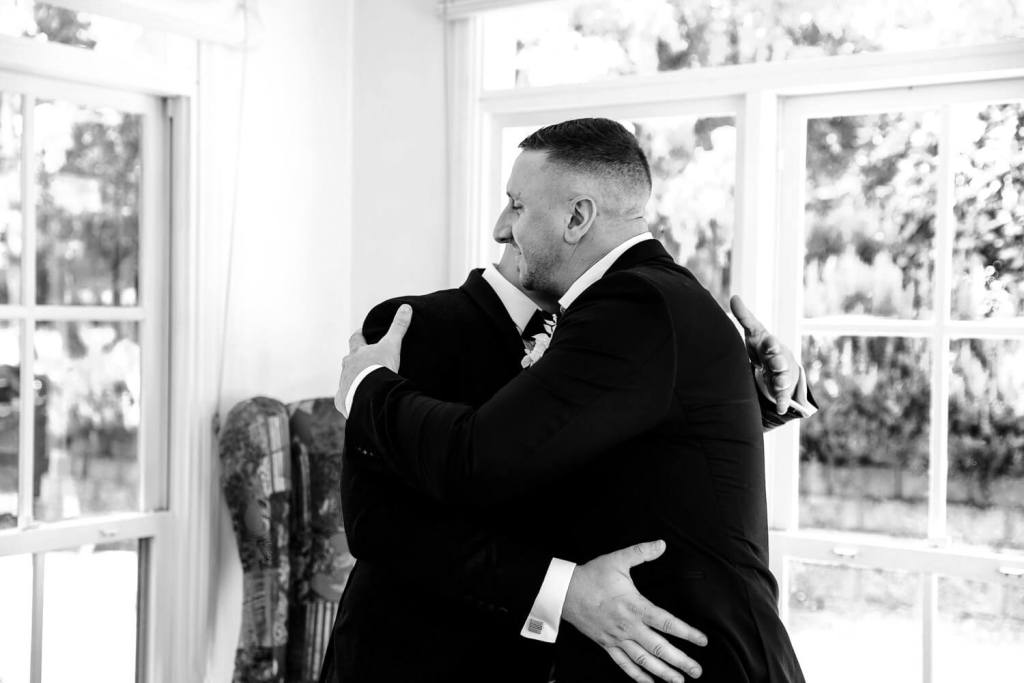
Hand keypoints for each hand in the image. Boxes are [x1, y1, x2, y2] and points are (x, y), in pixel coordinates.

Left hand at [334, 304, 411, 415]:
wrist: (372, 394)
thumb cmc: (380, 368)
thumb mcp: (392, 345)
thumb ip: (398, 327)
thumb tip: (406, 307)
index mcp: (357, 352)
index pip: (355, 339)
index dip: (359, 335)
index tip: (363, 334)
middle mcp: (346, 367)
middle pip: (349, 360)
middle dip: (355, 360)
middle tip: (365, 362)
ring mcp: (343, 383)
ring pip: (346, 379)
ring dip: (353, 380)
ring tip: (364, 385)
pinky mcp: (342, 400)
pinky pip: (344, 399)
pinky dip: (350, 399)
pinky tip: (357, 402)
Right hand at [562, 540, 705, 682]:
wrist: (565, 591)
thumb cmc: (592, 576)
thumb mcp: (617, 560)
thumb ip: (641, 552)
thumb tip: (661, 544)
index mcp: (634, 606)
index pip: (666, 622)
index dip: (686, 633)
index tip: (703, 641)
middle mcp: (628, 626)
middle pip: (658, 648)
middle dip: (680, 661)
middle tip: (697, 670)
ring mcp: (617, 638)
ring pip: (643, 661)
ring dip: (663, 672)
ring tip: (680, 680)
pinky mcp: (607, 645)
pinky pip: (624, 664)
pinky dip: (638, 676)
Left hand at [729, 295, 798, 414]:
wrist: (779, 364)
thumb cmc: (762, 346)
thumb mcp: (754, 332)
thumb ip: (745, 317)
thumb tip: (734, 296)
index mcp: (769, 345)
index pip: (770, 343)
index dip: (770, 344)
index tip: (769, 344)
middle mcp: (778, 359)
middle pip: (779, 360)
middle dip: (778, 362)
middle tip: (777, 364)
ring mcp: (781, 375)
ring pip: (783, 378)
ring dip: (781, 381)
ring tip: (779, 384)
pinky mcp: (782, 390)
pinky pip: (783, 397)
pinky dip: (783, 402)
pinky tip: (782, 409)